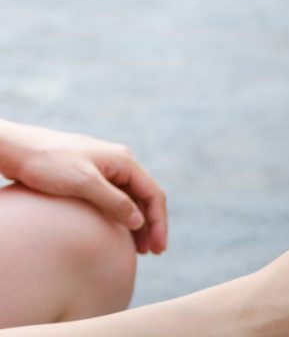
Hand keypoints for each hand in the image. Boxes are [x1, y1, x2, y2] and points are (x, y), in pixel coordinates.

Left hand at [0, 120, 166, 253]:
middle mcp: (120, 164)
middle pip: (145, 198)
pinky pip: (115, 199)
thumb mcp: (83, 183)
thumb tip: (138, 222)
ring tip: (140, 248)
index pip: (153, 194)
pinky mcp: (91, 177)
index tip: (158, 247)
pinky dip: (122, 217)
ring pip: (131, 200)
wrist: (17, 149)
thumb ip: (114, 202)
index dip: (159, 222)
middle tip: (153, 252)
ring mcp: (106, 170)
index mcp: (124, 161)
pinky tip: (119, 234)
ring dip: (138, 223)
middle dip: (152, 225)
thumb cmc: (48, 163)